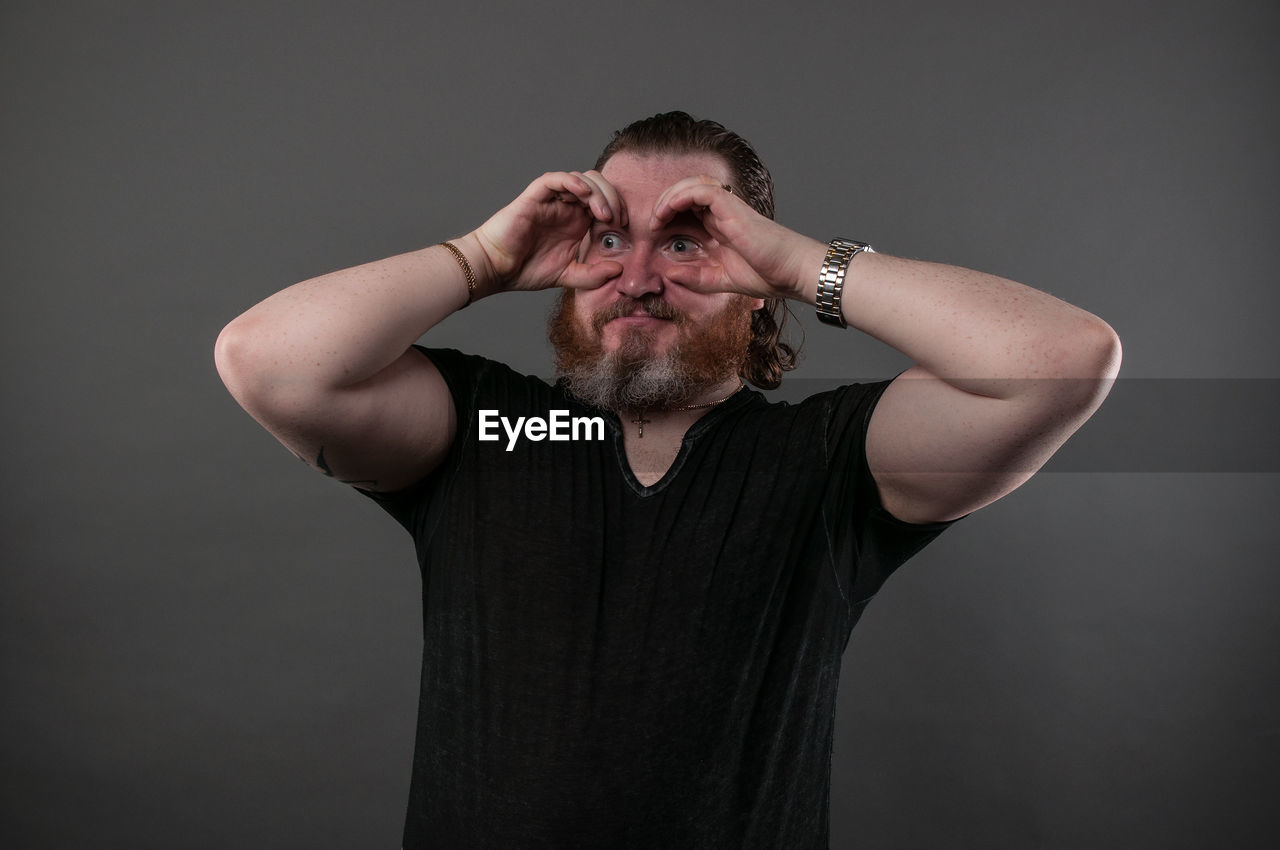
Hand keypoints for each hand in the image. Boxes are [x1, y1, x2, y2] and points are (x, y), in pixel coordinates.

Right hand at [471, 171, 624, 293]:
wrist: (496, 269)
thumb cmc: (526, 269)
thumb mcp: (568, 276)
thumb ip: (593, 275)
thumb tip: (619, 270)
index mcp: (576, 222)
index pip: (604, 202)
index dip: (618, 208)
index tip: (625, 226)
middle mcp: (566, 207)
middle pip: (597, 186)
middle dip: (612, 198)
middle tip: (617, 219)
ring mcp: (551, 200)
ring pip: (581, 179)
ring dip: (597, 192)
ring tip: (603, 214)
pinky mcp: (534, 197)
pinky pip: (555, 179)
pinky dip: (572, 181)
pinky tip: (584, 194)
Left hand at [649, 176, 823, 300]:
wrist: (790, 272)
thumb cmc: (765, 274)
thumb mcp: (720, 280)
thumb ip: (695, 278)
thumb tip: (667, 274)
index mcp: (719, 227)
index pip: (687, 208)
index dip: (667, 214)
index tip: (653, 233)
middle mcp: (722, 213)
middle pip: (686, 192)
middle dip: (664, 203)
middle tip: (651, 224)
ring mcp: (727, 208)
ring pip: (691, 184)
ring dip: (669, 197)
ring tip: (657, 217)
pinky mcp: (732, 207)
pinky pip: (701, 190)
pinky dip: (681, 195)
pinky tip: (668, 211)